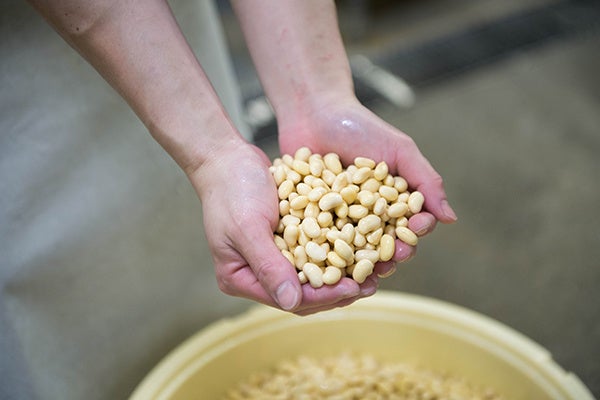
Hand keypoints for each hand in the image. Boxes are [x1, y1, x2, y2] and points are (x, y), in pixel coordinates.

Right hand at [189, 139, 372, 314]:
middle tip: (371, 285)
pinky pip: (314, 250)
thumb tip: (292, 303)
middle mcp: (256, 272)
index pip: (288, 299)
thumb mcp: (248, 228)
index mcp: (240, 278)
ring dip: (342, 271)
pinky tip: (359, 246)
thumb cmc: (231, 189)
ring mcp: (271, 255)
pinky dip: (335, 249)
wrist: (225, 156)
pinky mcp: (284, 238)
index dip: (324, 296)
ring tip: (373, 270)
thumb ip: (269, 266)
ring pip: (312, 274)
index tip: (354, 289)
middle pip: (303, 292)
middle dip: (338, 289)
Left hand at [278, 95, 456, 275]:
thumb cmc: (360, 127)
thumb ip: (426, 181)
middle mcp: (366, 218)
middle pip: (380, 246)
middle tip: (392, 260)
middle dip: (388, 255)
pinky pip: (318, 242)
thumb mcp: (399, 149)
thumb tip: (450, 219)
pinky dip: (323, 254)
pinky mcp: (310, 222)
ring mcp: (337, 222)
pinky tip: (327, 263)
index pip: (408, 227)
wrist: (314, 112)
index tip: (416, 229)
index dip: (414, 232)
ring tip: (362, 270)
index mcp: (391, 205)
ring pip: (351, 252)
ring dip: (358, 264)